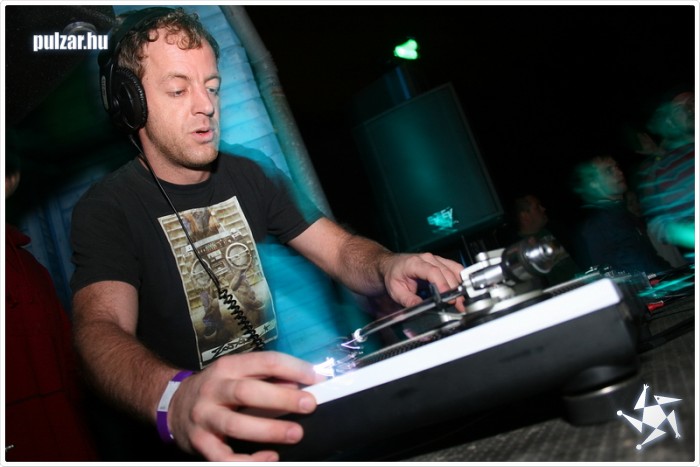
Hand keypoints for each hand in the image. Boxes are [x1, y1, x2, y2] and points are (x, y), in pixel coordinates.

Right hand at [168, 351, 322, 460]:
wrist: (173, 405)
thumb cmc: (217, 389)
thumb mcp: (238, 375)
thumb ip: (268, 378)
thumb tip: (305, 384)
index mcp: (229, 367)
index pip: (264, 361)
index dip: (292, 368)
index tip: (315, 378)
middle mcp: (214, 389)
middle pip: (247, 392)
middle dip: (281, 399)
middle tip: (310, 405)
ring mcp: (204, 416)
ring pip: (235, 425)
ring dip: (268, 430)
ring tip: (296, 434)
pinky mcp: (199, 442)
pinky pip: (223, 456)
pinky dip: (248, 460)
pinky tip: (270, 458)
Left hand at [381, 252, 465, 311]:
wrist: (392, 264)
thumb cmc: (394, 274)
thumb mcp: (396, 290)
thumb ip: (408, 300)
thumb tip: (420, 308)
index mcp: (415, 263)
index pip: (433, 272)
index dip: (442, 284)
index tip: (448, 297)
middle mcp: (428, 259)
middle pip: (446, 272)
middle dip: (454, 289)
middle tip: (457, 304)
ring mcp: (436, 259)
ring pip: (454, 269)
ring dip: (459, 285)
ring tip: (461, 300)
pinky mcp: (441, 262)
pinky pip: (455, 268)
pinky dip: (460, 279)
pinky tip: (460, 289)